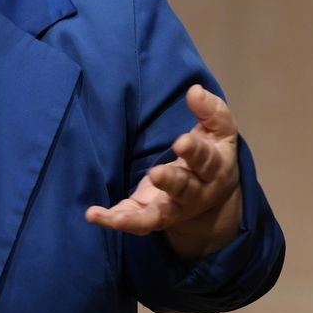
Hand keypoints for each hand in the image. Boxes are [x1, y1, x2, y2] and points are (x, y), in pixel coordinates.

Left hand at [85, 85, 242, 259]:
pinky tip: (93, 215)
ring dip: (137, 218)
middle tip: (157, 173)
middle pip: (184, 189)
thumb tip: (194, 91)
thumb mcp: (219, 130)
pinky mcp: (150, 213)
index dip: (195, 151)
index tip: (182, 142)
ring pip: (157, 216)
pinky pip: (134, 221)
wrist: (213, 195)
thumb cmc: (211, 151)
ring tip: (117, 218)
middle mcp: (194, 192)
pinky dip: (114, 220)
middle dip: (171, 181)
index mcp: (213, 168)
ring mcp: (172, 207)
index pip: (205, 159)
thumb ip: (210, 110)